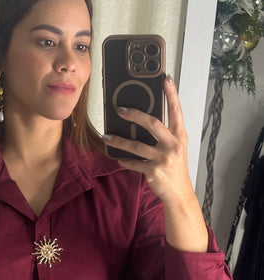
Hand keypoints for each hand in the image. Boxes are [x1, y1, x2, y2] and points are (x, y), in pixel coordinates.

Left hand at [103, 76, 192, 207]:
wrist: (179, 193)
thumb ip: (166, 135)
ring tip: (107, 136)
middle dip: (135, 115)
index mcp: (180, 136)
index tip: (165, 79)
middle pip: (153, 124)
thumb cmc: (176, 168)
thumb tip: (146, 121)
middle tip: (121, 110)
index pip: (176, 111)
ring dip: (119, 141)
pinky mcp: (153, 171)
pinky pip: (133, 163)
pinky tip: (117, 157)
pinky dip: (124, 160)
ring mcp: (163, 159)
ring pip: (137, 146)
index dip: (172, 94)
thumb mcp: (176, 148)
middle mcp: (173, 145)